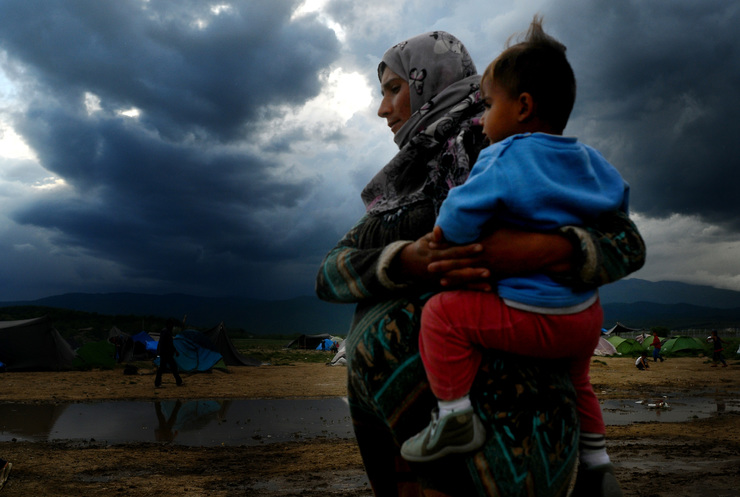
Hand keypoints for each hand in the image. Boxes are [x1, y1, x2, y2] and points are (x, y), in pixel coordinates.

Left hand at [427, 227, 572, 288]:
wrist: (538, 250)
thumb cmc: (519, 234)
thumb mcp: (499, 225)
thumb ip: (483, 224)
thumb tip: (470, 216)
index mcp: (483, 241)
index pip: (460, 242)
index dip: (445, 242)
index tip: (431, 241)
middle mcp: (485, 255)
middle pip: (459, 259)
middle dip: (443, 262)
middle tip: (427, 264)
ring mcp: (491, 267)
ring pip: (467, 273)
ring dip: (452, 276)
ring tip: (438, 279)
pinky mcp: (498, 275)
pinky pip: (480, 281)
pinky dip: (468, 284)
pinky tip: (461, 287)